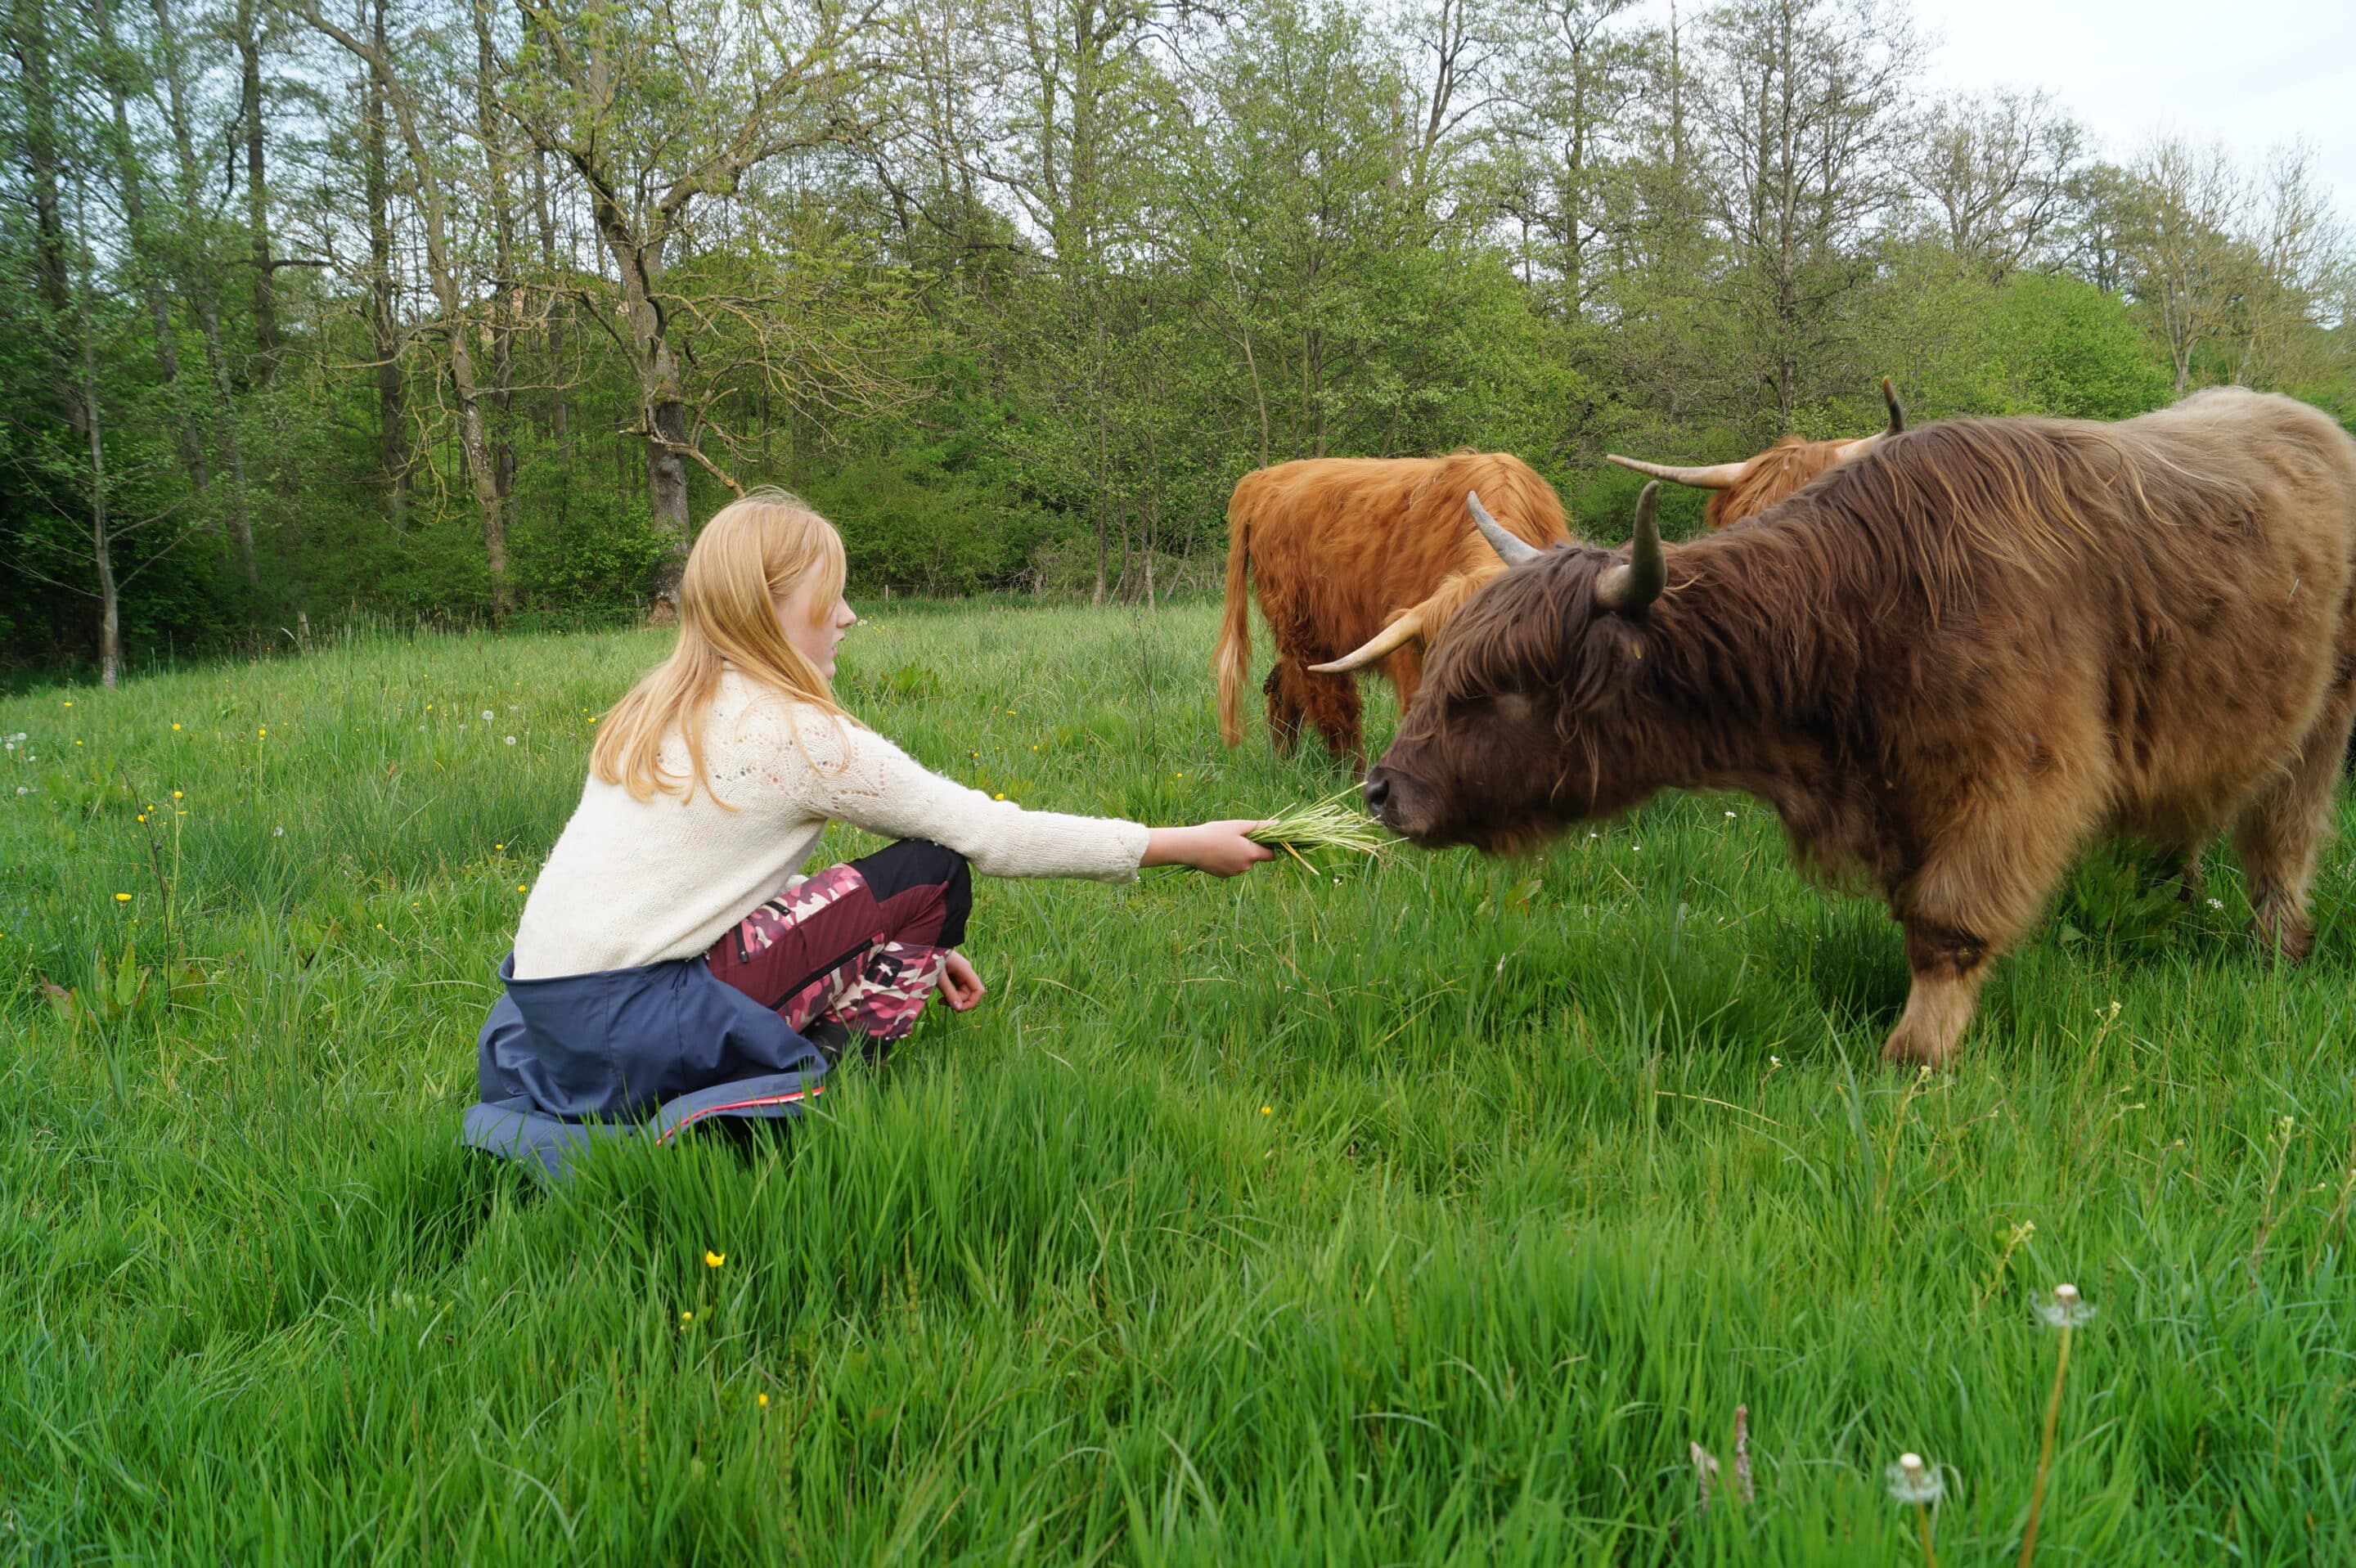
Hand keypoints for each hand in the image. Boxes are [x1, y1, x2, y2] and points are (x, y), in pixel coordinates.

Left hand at [936, 949, 985, 1010]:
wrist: (923, 945)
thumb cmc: (931, 958)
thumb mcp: (939, 977)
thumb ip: (949, 992)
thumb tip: (959, 1008)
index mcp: (965, 970)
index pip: (979, 990)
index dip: (972, 1002)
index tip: (958, 1009)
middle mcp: (965, 971)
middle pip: (969, 992)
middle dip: (958, 1001)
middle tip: (942, 1002)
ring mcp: (960, 972)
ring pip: (962, 991)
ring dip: (952, 998)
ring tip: (939, 1000)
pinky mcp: (953, 973)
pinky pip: (956, 988)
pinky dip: (949, 993)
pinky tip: (940, 995)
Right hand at [1142, 820, 1276, 877]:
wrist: (1190, 847)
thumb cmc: (1214, 833)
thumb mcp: (1238, 826)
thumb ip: (1260, 826)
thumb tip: (1280, 824)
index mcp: (1251, 854)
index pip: (1272, 855)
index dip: (1270, 846)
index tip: (1263, 837)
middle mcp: (1245, 867)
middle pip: (1255, 857)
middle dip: (1250, 847)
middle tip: (1236, 835)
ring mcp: (1234, 873)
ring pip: (1243, 862)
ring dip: (1238, 853)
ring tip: (1223, 842)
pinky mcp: (1224, 875)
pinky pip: (1232, 866)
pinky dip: (1229, 859)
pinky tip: (1217, 851)